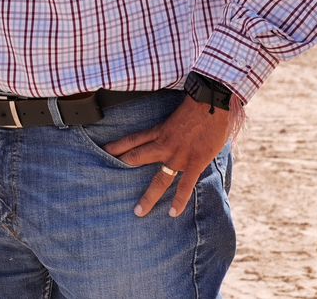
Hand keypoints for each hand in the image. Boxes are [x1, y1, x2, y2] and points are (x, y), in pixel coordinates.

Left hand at [104, 95, 243, 217]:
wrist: (212, 103)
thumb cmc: (197, 106)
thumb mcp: (177, 115)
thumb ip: (173, 127)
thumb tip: (175, 132)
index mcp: (159, 131)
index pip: (133, 139)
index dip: (118, 146)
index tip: (104, 151)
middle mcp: (164, 145)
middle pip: (138, 157)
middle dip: (124, 167)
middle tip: (108, 181)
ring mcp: (179, 156)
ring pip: (159, 180)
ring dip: (148, 196)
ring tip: (138, 212)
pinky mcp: (195, 162)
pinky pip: (186, 185)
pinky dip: (179, 200)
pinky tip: (173, 213)